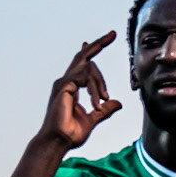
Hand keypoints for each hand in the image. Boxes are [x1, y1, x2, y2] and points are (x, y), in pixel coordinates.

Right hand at [39, 33, 122, 150]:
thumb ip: (104, 110)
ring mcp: (63, 83)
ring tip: (102, 102)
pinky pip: (83, 77)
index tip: (106, 39)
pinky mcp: (63, 87)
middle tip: (113, 34)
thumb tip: (117, 103)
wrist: (58, 142)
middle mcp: (65, 81)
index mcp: (71, 86)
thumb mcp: (93, 119)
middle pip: (84, 56)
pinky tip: (96, 103)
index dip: (93, 48)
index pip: (83, 62)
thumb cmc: (70, 134)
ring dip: (100, 84)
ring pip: (88, 68)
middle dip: (99, 43)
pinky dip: (94, 89)